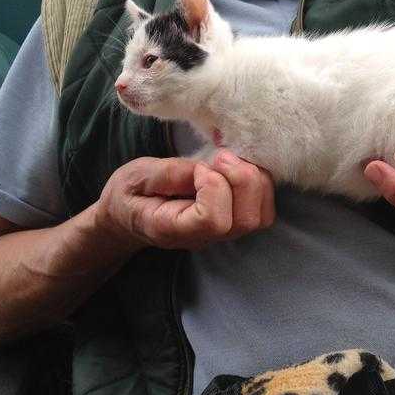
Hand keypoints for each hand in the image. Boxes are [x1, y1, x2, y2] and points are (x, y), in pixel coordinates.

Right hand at [95, 151, 274, 250]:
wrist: (131, 214)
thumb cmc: (132, 194)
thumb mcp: (135, 177)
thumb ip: (167, 174)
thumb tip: (206, 169)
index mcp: (173, 229)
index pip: (212, 220)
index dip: (214, 186)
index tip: (199, 168)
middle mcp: (204, 237)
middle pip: (246, 220)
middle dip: (242, 179)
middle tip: (220, 157)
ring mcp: (223, 234)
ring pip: (261, 216)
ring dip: (254, 180)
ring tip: (229, 161)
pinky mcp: (235, 221)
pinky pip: (264, 209)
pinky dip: (260, 184)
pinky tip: (237, 168)